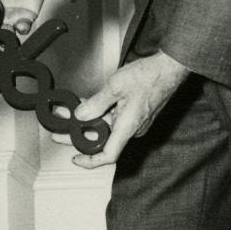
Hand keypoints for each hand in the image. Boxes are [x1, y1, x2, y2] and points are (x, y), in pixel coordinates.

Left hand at [54, 52, 189, 167]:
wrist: (169, 68)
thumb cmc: (149, 76)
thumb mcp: (115, 87)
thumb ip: (96, 103)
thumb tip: (81, 115)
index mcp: (127, 127)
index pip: (108, 155)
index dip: (90, 161)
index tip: (76, 159)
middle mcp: (132, 128)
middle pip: (102, 139)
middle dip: (79, 134)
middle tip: (61, 129)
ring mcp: (134, 122)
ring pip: (106, 126)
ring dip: (88, 120)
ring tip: (69, 112)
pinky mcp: (135, 114)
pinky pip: (114, 119)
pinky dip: (99, 114)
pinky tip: (87, 104)